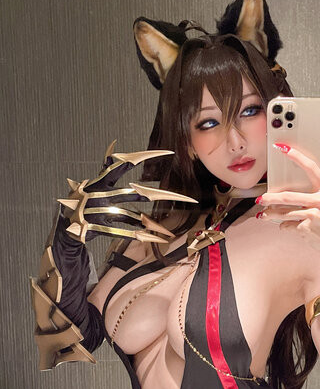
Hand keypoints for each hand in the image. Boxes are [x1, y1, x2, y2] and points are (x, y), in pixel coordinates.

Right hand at [57, 139, 197, 242]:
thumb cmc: (82, 201)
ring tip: (171, 231)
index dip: (146, 157)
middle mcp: (102, 194)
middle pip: (140, 194)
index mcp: (102, 179)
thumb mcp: (94, 181)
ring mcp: (101, 211)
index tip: (168, 153)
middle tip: (188, 198)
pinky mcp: (98, 227)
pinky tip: (157, 239)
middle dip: (165, 196)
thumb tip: (115, 150)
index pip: (125, 163)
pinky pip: (125, 232)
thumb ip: (107, 167)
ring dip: (154, 225)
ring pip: (134, 216)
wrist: (63, 224)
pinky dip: (142, 236)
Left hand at [257, 143, 319, 262]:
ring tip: (263, 215)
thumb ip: (319, 192)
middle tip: (261, 198)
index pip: (311, 168)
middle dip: (271, 197)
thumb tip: (297, 183)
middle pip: (289, 196)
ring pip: (285, 212)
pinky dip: (284, 226)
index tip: (282, 148)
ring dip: (271, 214)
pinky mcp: (307, 228)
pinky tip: (285, 227)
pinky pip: (288, 225)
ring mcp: (315, 215)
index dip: (297, 156)